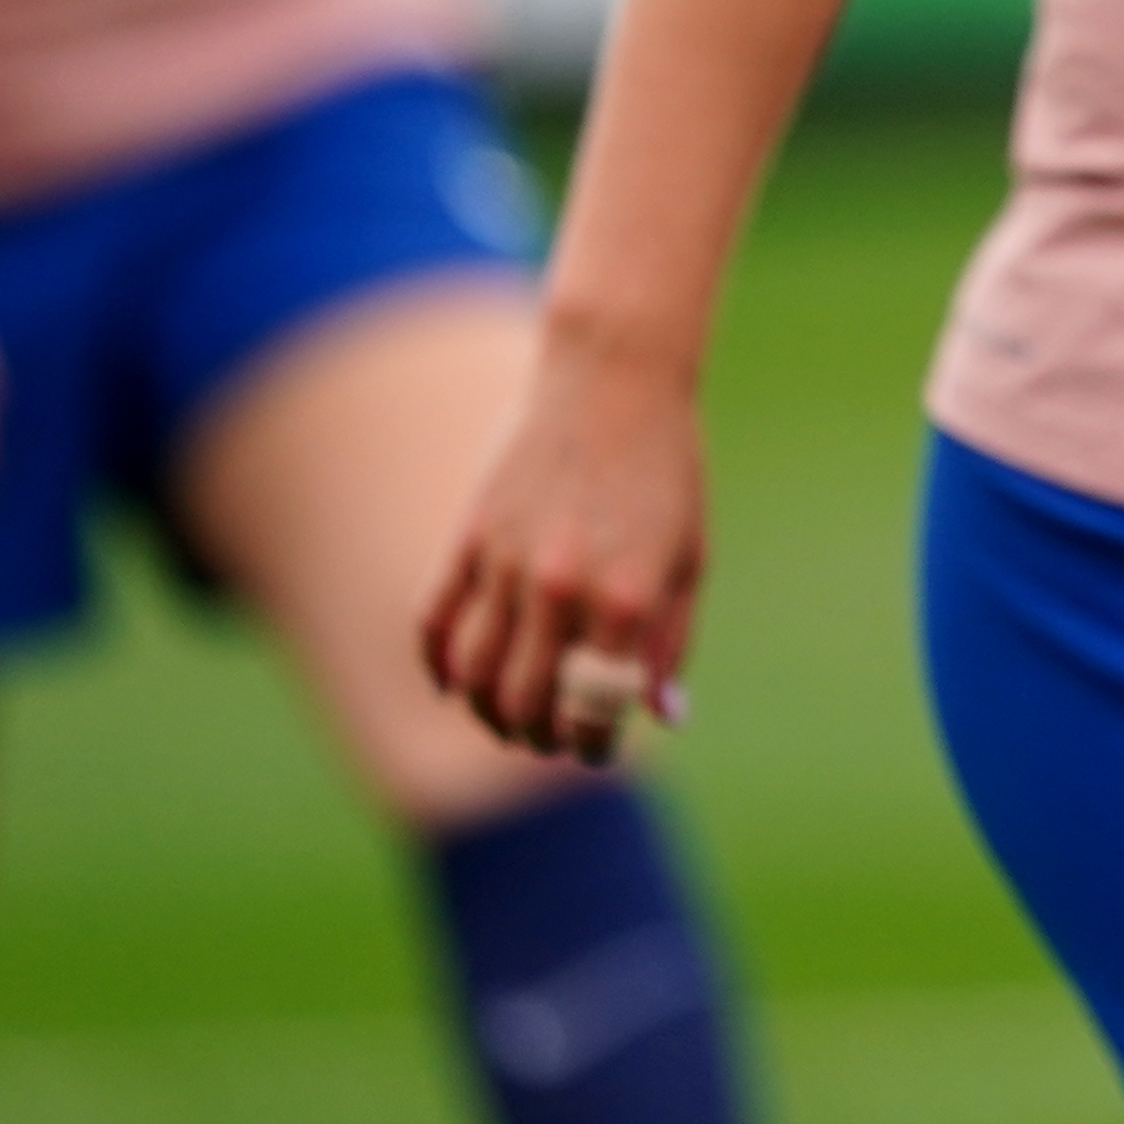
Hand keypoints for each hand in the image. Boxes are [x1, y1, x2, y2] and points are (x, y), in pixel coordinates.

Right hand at [418, 322, 706, 764]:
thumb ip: (670, 643)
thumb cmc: (667, 469)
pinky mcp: (468, 535)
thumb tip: (659, 718)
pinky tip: (456, 682)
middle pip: (526, 704)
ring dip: (487, 712)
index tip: (596, 746)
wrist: (616, 377)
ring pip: (473, 675)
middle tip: (551, 736)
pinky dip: (438, 665)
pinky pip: (433, 623)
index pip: (594, 713)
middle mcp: (561, 587)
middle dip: (538, 736)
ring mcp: (507, 562)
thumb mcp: (690, 558)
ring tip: (509, 716)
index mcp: (627, 599)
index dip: (593, 744)